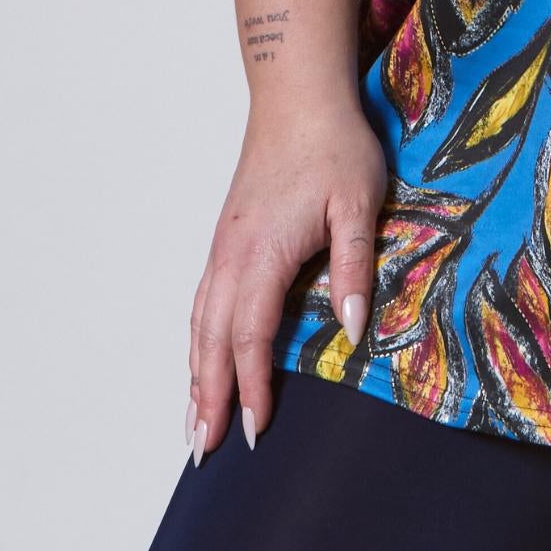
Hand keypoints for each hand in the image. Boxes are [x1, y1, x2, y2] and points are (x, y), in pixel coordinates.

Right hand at [187, 99, 389, 458]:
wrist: (298, 98)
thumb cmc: (334, 147)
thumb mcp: (358, 204)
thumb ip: (355, 266)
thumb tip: (351, 328)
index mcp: (262, 255)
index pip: (252, 338)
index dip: (252, 388)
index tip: (254, 432)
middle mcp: (231, 258)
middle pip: (212, 343)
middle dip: (208, 399)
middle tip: (203, 452)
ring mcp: (223, 249)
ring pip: (200, 326)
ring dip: (195, 377)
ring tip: (193, 424)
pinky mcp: (226, 240)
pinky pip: (203, 304)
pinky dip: (197, 343)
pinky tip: (199, 363)